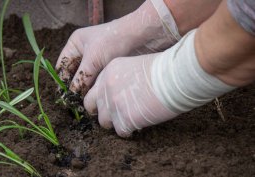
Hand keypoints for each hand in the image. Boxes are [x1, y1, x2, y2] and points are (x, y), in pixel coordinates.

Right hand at [56, 0, 179, 95]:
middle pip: (73, 74)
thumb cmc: (113, 41)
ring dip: (84, 91)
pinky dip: (95, 90)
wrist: (142, 37)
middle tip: (73, 103)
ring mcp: (96, 61)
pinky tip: (94, 100)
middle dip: (73, 88)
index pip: (63, 65)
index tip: (62, 96)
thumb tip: (71, 95)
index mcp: (76, 44)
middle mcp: (84, 53)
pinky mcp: (107, 69)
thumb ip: (80, 77)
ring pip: (85, 80)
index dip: (61, 80)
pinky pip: (97, 82)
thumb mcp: (93, 59)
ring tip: (83, 105)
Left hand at [84, 30, 233, 136]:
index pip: (93, 90)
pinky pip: (120, 131)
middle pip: (90, 106)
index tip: (110, 104)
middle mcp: (106, 87)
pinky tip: (140, 123)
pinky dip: (129, 130)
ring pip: (103, 122)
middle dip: (101, 112)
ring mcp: (113, 103)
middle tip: (116, 115)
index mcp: (108, 72)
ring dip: (116, 122)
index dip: (101, 99)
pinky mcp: (124, 118)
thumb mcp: (134, 65)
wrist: (176, 75)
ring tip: (132, 118)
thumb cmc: (163, 69)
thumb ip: (121, 79)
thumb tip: (120, 95)